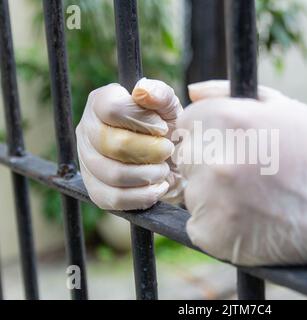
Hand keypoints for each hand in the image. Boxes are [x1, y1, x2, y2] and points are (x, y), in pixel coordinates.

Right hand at [76, 78, 184, 209]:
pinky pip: (114, 199)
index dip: (142, 120)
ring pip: (113, 173)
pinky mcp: (95, 190)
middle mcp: (87, 130)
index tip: (163, 127)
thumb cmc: (167, 129)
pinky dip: (143, 196)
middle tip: (168, 150)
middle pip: (114, 144)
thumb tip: (142, 90)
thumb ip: (159, 94)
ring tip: (163, 169)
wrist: (172, 162)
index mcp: (100, 103)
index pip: (111, 109)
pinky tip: (159, 187)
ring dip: (148, 174)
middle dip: (150, 150)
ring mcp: (87, 162)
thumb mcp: (169, 107)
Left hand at [177, 80, 306, 285]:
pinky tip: (252, 222)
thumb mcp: (284, 109)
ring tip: (255, 199)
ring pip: (192, 194)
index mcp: (229, 120)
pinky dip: (219, 226)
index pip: (187, 125)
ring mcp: (214, 201)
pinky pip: (200, 226)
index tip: (231, 148)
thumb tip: (192, 90)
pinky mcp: (215, 237)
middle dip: (209, 164)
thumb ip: (230, 95)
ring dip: (214, 197)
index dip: (208, 137)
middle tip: (246, 176)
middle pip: (187, 159)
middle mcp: (216, 159)